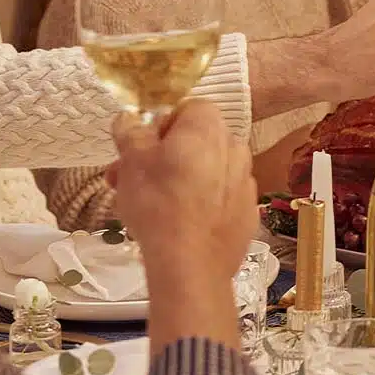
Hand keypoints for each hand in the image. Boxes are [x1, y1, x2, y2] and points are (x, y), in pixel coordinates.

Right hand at [107, 101, 253, 347]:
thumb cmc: (157, 202)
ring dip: (178, 181)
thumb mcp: (131, 160)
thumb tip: (128, 119)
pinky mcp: (247, 215)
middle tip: (127, 180)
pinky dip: (200, 206)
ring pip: (205, 172)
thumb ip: (130, 131)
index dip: (158, 128)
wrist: (190, 265)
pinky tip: (177, 225)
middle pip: (193, 143)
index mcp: (209, 126)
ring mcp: (246, 183)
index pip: (185, 109)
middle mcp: (235, 147)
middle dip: (160, 158)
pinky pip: (219, 200)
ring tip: (147, 207)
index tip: (137, 151)